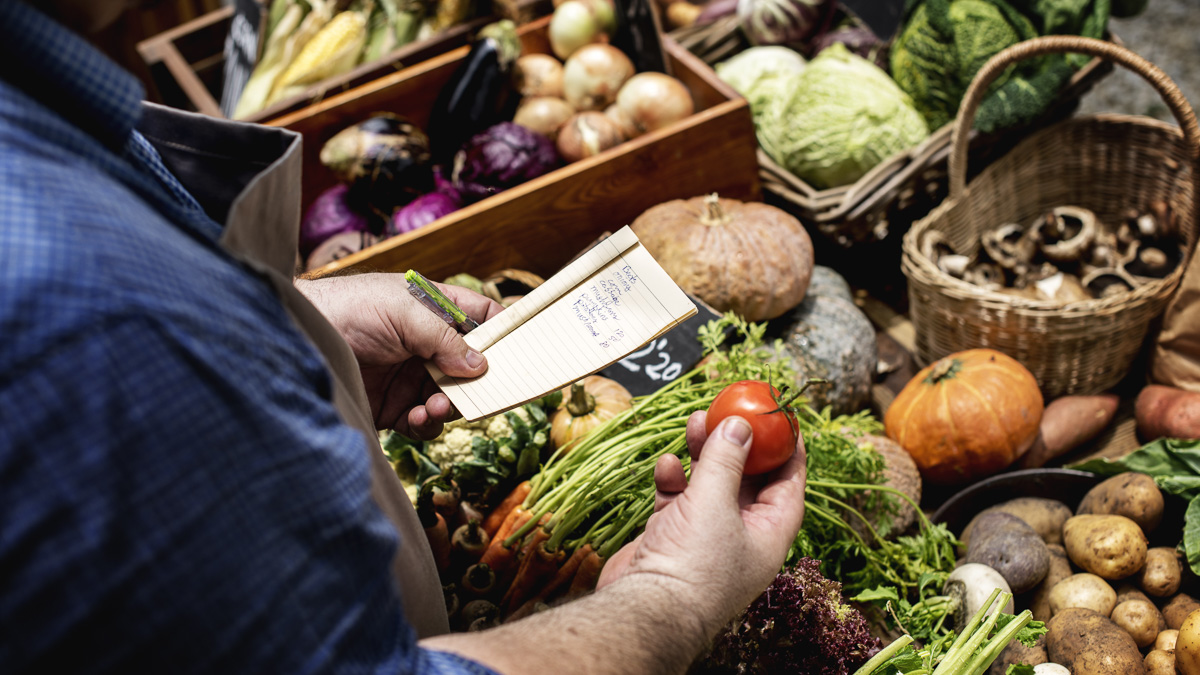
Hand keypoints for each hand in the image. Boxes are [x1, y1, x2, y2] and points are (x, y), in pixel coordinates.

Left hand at [296, 274, 503, 438]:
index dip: (503, 333)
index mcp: (435, 310)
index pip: (482, 318)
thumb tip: (482, 366)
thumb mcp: (404, 312)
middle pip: (472, 368)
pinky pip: (424, 423)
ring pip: (451, 399)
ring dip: (450, 407)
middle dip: (476, 383)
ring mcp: (411, 377)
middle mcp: (427, 344)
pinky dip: (427, 425)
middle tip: (474, 394)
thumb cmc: (348, 309)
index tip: (523, 353)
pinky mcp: (393, 407)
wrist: (296, 340)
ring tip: (434, 408)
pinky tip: (417, 419)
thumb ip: (445, 337)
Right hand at [596, 410, 805, 633]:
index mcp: (769, 534)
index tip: (782, 417)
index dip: (787, 448)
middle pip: (747, 478)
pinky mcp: (673, 537)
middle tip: (729, 410)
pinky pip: (678, 498)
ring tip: (695, 421)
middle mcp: (742, 536)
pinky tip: (667, 465)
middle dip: (737, 442)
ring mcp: (706, 537)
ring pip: (710, 483)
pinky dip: (673, 479)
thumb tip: (741, 425)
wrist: (645, 610)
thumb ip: (726, 459)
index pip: (789, 483)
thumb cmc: (692, 566)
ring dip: (702, 453)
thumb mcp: (715, 502)